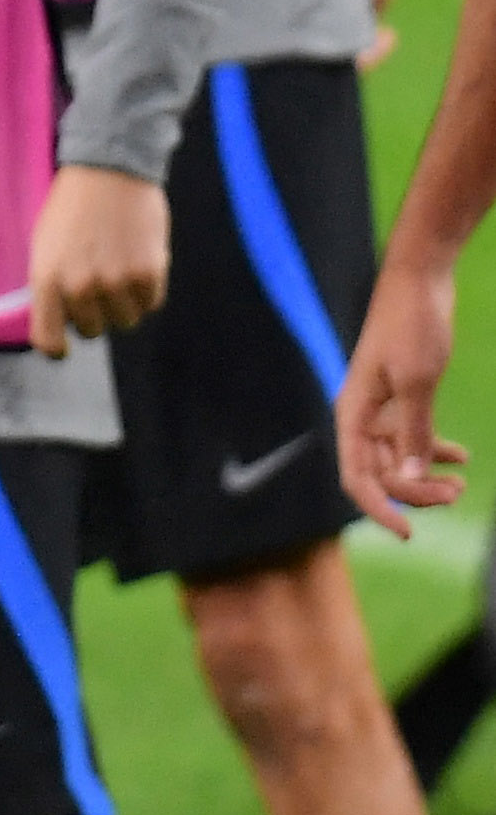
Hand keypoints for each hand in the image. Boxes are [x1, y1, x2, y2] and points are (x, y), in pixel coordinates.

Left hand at [27, 163, 170, 356]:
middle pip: (92, 331)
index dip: (57, 348)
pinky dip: (146, 290)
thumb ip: (50, 285)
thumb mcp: (44, 247)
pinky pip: (150, 304)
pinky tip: (137, 263)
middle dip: (94, 313)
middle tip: (96, 283)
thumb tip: (59, 320)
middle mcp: (81, 287)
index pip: (48, 341)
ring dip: (123, 303)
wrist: (109, 171)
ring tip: (117, 269)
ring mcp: (117, 282)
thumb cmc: (71, 209)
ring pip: (124, 321)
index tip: (63, 345)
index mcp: (47, 280)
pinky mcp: (149, 273)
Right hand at [337, 249, 472, 536]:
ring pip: (398, 456)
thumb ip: (413, 432)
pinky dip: (434, 449)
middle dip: (415, 492)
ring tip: (461, 485)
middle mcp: (362, 416)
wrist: (419, 283)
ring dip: (427, 475)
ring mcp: (381, 407)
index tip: (408, 532)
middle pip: (380, 471)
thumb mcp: (418, 382)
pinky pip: (411, 436)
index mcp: (353, 413)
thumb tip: (412, 480)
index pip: (356, 476)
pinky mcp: (400, 396)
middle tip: (455, 496)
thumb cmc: (411, 327)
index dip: (379, 508)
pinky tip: (460, 455)